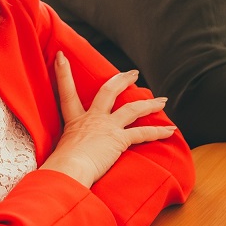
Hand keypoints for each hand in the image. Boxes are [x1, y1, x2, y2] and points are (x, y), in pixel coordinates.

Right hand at [39, 52, 174, 187]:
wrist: (68, 169)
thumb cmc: (60, 166)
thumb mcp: (59, 151)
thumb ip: (63, 150)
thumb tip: (55, 166)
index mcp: (74, 120)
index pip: (67, 91)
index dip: (63, 72)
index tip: (61, 56)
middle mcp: (92, 118)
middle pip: (108, 91)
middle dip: (122, 80)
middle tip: (132, 73)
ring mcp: (107, 126)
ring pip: (132, 109)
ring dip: (149, 104)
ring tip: (162, 100)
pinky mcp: (119, 139)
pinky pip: (143, 133)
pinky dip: (158, 131)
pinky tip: (170, 130)